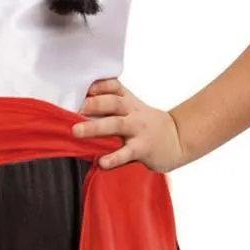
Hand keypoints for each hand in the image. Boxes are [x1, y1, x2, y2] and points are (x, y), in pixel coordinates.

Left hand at [71, 78, 186, 172]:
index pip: (113, 87)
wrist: (178, 139)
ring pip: (116, 125)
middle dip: (92, 104)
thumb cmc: (147, 124)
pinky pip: (127, 153)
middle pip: (113, 103)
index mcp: (128, 101)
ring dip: (95, 128)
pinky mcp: (143, 148)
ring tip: (76, 131)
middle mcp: (133, 112)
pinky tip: (101, 162)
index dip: (97, 86)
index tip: (80, 88)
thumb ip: (110, 104)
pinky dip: (114, 158)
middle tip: (72, 109)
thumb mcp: (132, 108)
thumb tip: (79, 106)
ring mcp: (138, 130)